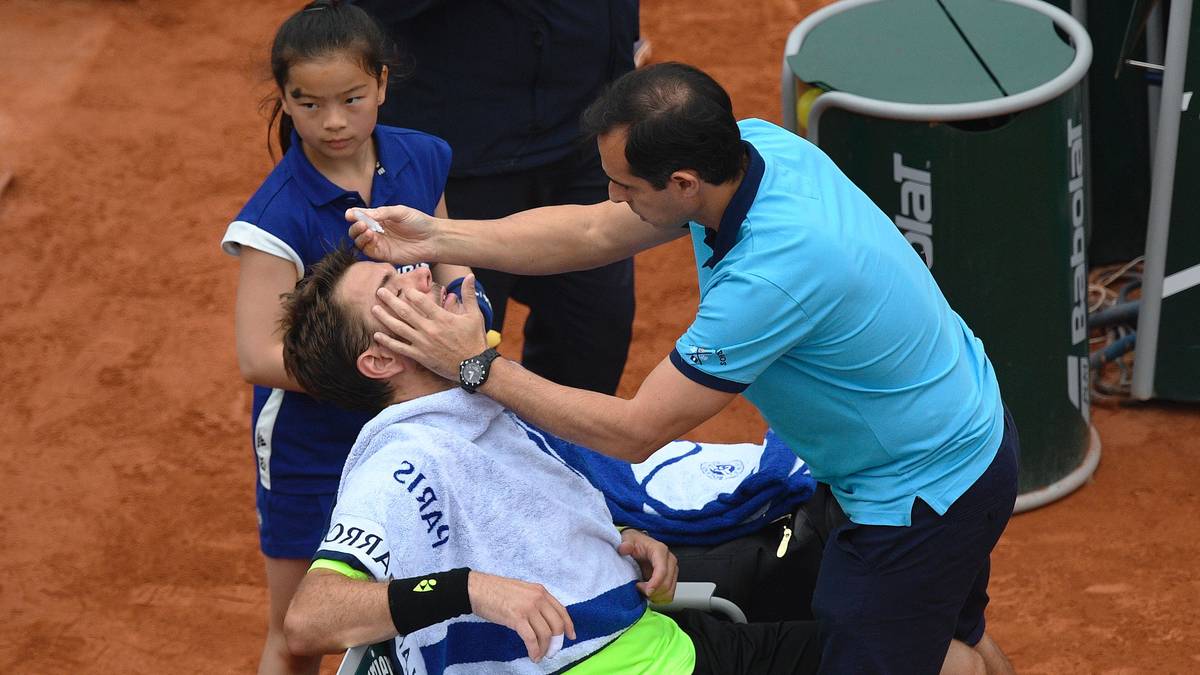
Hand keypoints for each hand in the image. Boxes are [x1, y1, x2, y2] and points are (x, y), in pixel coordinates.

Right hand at [346, 205, 438, 263]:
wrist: (432, 239)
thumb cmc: (418, 222)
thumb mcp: (399, 212)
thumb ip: (381, 213)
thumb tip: (362, 214)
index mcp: (379, 218)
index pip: (361, 217)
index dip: (353, 215)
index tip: (350, 214)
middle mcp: (376, 231)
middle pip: (356, 231)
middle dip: (355, 227)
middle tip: (361, 224)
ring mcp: (379, 243)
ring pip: (359, 241)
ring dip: (359, 235)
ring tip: (367, 230)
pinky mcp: (383, 255)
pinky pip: (368, 251)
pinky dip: (366, 244)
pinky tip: (372, 237)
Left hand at [371, 274, 487, 380]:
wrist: (474, 367)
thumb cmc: (475, 340)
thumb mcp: (475, 315)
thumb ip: (469, 295)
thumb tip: (470, 277)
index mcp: (442, 318)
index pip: (421, 301)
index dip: (410, 293)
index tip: (403, 288)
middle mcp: (429, 329)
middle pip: (405, 312)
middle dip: (390, 301)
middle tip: (379, 292)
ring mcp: (423, 343)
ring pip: (399, 328)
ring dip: (385, 318)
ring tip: (374, 309)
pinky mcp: (420, 356)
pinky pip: (400, 348)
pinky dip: (388, 342)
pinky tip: (377, 336)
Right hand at [467, 570, 575, 662]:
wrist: (476, 589)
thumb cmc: (495, 591)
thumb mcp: (522, 591)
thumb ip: (535, 602)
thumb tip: (543, 621)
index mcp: (540, 591)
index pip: (561, 610)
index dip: (568, 625)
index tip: (571, 636)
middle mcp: (537, 598)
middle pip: (556, 624)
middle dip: (556, 642)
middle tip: (551, 652)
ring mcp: (528, 608)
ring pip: (545, 634)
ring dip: (544, 649)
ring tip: (540, 656)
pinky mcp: (516, 618)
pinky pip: (531, 639)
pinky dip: (534, 650)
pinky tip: (533, 656)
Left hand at [618, 529, 677, 603]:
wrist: (638, 544)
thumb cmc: (634, 542)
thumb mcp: (627, 539)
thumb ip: (626, 544)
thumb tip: (624, 548)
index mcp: (660, 550)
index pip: (662, 570)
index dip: (655, 584)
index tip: (646, 591)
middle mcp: (669, 560)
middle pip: (667, 584)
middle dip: (652, 591)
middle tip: (638, 587)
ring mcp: (672, 570)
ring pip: (669, 592)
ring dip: (655, 596)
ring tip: (642, 590)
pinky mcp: (671, 579)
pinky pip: (669, 595)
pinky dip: (658, 598)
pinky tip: (648, 593)